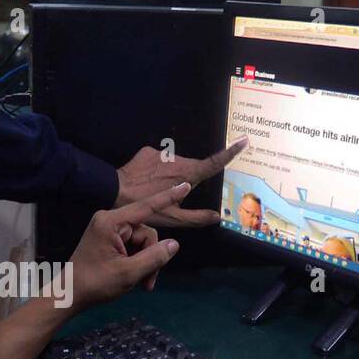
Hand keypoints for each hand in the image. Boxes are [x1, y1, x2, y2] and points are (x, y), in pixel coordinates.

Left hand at [62, 183, 189, 313]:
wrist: (69, 296)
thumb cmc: (95, 284)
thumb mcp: (128, 273)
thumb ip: (154, 258)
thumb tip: (174, 244)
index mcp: (110, 222)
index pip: (146, 207)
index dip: (168, 198)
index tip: (186, 186)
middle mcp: (110, 221)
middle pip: (146, 233)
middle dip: (151, 258)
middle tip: (147, 283)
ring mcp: (109, 230)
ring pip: (142, 243)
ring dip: (145, 264)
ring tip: (140, 284)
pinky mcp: (109, 240)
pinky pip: (133, 247)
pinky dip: (137, 263)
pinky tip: (133, 278)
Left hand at [114, 136, 248, 227]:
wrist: (114, 190)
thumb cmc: (145, 207)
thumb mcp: (173, 219)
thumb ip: (197, 217)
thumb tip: (217, 217)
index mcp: (189, 174)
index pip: (214, 163)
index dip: (230, 153)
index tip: (244, 140)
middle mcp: (179, 160)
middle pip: (191, 169)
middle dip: (186, 181)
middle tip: (171, 196)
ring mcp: (164, 153)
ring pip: (174, 166)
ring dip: (170, 177)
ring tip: (154, 190)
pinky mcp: (149, 151)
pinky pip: (159, 161)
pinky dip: (156, 171)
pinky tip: (145, 182)